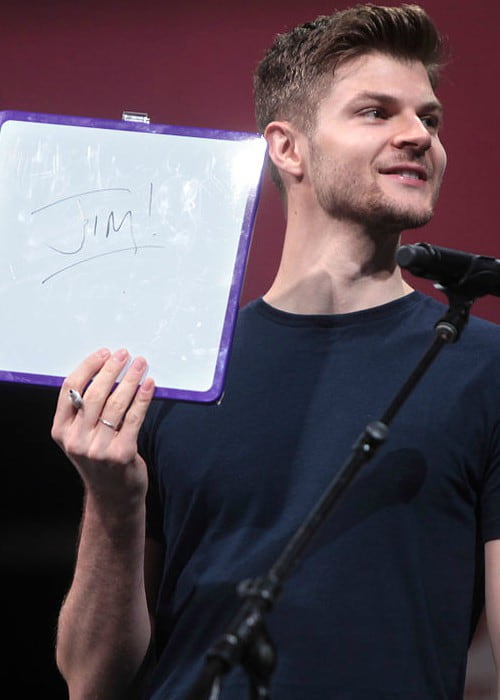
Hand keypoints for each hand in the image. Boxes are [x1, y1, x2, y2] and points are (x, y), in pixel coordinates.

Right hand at [51, 347, 154, 510]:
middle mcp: (76, 440)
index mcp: (61, 431)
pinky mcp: (122, 454)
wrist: (113, 496)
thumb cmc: (99, 458)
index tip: (104, 353)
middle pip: (94, 394)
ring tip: (140, 364)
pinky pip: (134, 418)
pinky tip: (149, 385)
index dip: (88, 367)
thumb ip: (85, 411)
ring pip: (116, 403)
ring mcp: (98, 449)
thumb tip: (106, 371)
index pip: (70, 389)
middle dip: (111, 369)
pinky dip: (143, 398)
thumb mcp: (81, 436)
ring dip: (130, 379)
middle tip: (124, 355)